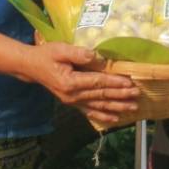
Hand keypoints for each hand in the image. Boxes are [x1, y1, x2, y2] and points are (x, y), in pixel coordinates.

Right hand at [23, 42, 139, 122]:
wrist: (31, 67)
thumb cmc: (46, 55)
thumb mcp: (61, 49)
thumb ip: (79, 53)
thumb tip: (97, 57)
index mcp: (70, 82)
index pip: (97, 82)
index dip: (115, 82)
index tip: (130, 82)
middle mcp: (72, 95)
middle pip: (101, 95)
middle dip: (121, 96)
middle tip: (137, 95)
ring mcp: (72, 101)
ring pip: (98, 105)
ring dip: (116, 107)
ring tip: (132, 108)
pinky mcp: (72, 103)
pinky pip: (90, 111)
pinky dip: (103, 115)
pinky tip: (115, 119)